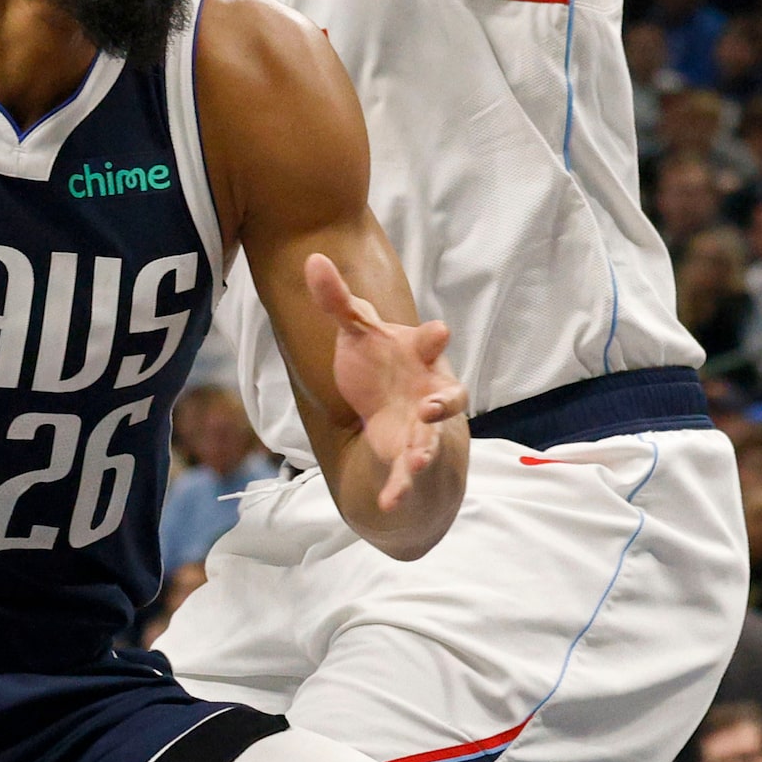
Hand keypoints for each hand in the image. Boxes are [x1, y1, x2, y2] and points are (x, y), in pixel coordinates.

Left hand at [304, 252, 465, 510]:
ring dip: (426, 449)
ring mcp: (423, 426)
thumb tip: (313, 258)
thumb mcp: (355, 330)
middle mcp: (429, 391)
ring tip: (416, 461)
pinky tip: (387, 503)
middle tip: (434, 405)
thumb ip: (338, 300)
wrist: (387, 402)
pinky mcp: (408, 454)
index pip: (430, 344)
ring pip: (432, 439)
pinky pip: (407, 474)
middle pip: (447, 397)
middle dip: (444, 402)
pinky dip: (400, 488)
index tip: (438, 332)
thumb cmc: (378, 360)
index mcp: (419, 356)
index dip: (434, 338)